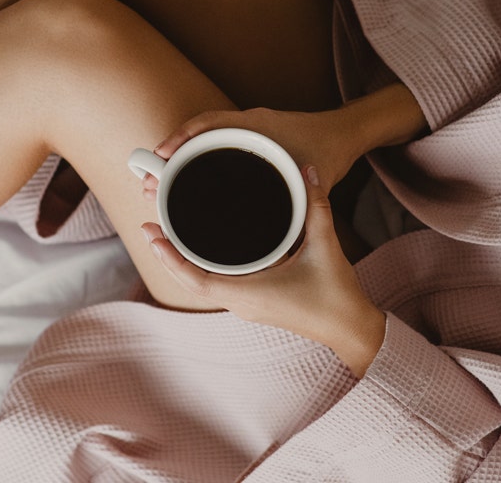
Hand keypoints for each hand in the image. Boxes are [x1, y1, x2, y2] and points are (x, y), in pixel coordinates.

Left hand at [142, 165, 386, 376]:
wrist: (350, 329)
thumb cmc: (336, 296)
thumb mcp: (325, 245)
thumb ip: (315, 206)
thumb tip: (308, 171)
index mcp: (248, 294)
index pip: (196, 279)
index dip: (171, 257)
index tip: (152, 234)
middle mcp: (241, 303)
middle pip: (190, 282)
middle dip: (168, 256)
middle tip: (150, 227)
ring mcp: (246, 306)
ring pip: (201, 285)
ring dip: (182, 263)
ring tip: (166, 235)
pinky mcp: (254, 303)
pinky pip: (217, 285)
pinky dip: (201, 268)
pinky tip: (199, 250)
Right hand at [144, 108, 362, 200]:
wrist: (346, 135)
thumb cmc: (330, 152)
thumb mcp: (316, 180)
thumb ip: (304, 203)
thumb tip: (285, 236)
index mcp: (257, 126)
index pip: (208, 124)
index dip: (181, 139)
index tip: (160, 157)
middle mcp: (246, 126)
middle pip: (196, 137)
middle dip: (168, 159)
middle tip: (147, 185)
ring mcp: (245, 134)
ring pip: (201, 145)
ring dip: (179, 164)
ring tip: (157, 190)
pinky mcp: (248, 145)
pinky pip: (214, 151)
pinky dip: (196, 165)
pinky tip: (186, 189)